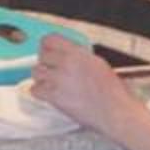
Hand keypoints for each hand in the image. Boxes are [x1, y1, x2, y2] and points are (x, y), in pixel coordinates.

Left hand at [27, 34, 142, 141]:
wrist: (114, 110)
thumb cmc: (112, 91)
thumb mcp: (99, 64)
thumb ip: (80, 57)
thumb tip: (69, 54)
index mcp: (79, 53)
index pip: (50, 39)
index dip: (46, 45)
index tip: (47, 51)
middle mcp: (68, 63)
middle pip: (41, 55)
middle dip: (45, 63)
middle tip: (50, 70)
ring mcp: (60, 80)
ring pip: (36, 72)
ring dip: (42, 77)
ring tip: (51, 83)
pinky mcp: (55, 96)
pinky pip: (35, 90)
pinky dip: (40, 92)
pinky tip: (49, 94)